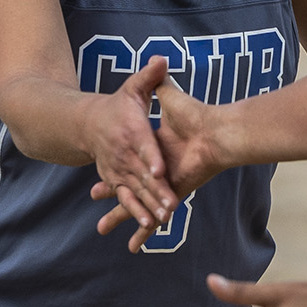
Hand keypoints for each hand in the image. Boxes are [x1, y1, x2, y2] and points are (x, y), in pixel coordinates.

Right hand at [91, 76, 228, 249]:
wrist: (214, 134)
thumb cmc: (190, 112)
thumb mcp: (167, 94)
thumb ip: (157, 81)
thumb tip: (158, 61)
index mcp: (146, 144)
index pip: (127, 157)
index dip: (113, 166)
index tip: (97, 171)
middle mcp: (150, 166)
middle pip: (128, 182)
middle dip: (109, 194)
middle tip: (91, 198)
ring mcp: (159, 182)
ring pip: (134, 201)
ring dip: (121, 215)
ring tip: (101, 230)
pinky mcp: (170, 192)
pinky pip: (152, 212)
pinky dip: (144, 228)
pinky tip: (135, 246)